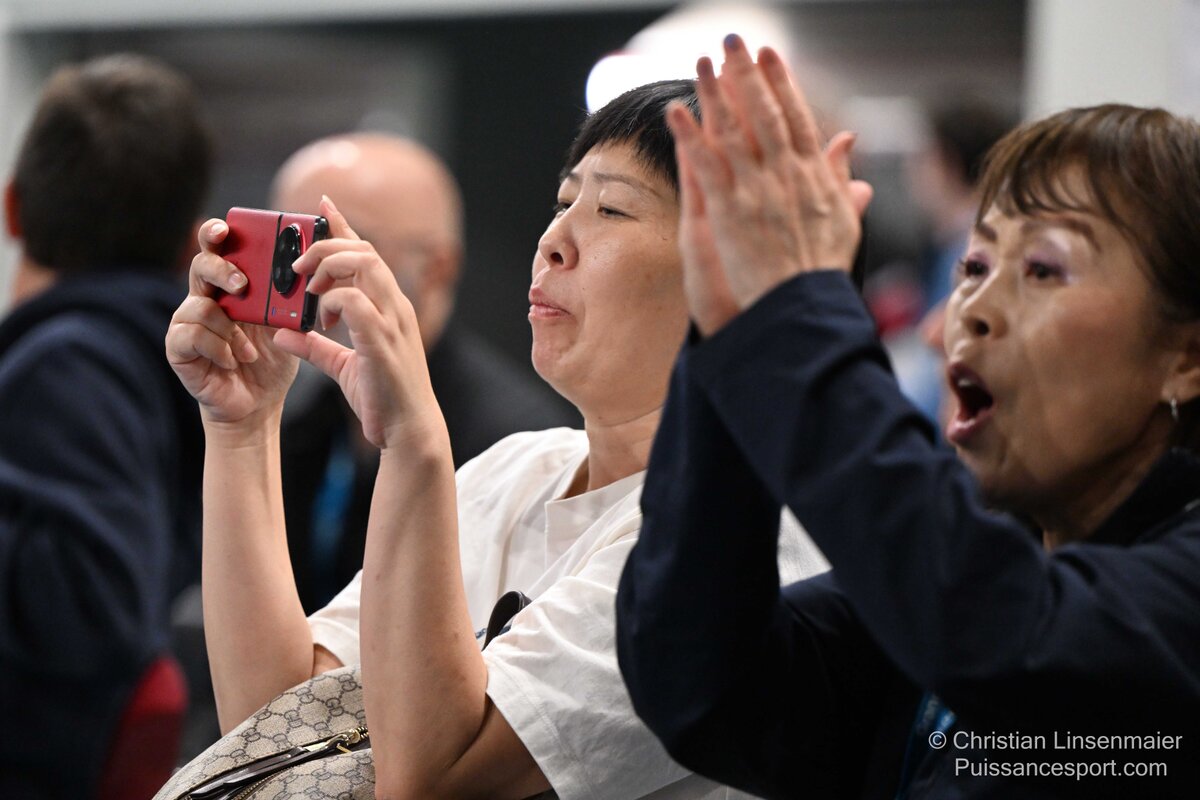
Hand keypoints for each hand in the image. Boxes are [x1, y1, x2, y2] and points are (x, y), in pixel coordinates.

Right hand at [166, 219, 298, 426]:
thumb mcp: (288, 323)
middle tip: (242, 285)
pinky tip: (232, 361)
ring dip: (230, 330)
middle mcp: (205, 297)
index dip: (216, 234)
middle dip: (221, 270)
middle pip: (201, 266)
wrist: (259, 402)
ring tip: (248, 351)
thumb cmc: (272, 357)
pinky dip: (218, 348)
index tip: (225, 230)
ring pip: (200, 305)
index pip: (218, 248)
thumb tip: (307, 268)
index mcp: (231, 285)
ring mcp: (188, 321)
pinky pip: (192, 335)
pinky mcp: (178, 346)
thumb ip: (291, 296)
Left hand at [274, 197, 443, 450]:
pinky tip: (322, 321)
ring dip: (328, 267)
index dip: (343, 226)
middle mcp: (394, 306)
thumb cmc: (382, 399)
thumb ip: (315, 347)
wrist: (406, 431)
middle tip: (298, 268)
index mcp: (388, 306)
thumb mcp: (341, 367)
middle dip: (326, 246)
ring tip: (308, 289)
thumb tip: (282, 334)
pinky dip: (332, 302)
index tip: (322, 205)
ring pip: (363, 264)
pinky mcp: (381, 339)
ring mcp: (391, 320)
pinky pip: (354, 300)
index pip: (366, 253)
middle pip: (363, 249)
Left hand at [667, 36, 873, 335]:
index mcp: (812, 177)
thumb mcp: (843, 221)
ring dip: (714, 95)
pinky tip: (673, 112)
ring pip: (732, 133)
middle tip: (732, 42)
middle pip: (763, 114)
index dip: (781, 83)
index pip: (795, 117)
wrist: (800, 305)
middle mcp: (784, 176)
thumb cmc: (820, 271)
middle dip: (746, 75)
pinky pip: (705, 166)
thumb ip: (840, 176)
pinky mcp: (728, 211)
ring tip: (701, 63)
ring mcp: (755, 191)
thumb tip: (848, 140)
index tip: (769, 55)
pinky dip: (688, 138)